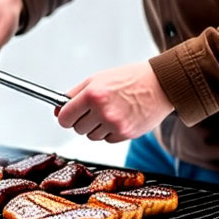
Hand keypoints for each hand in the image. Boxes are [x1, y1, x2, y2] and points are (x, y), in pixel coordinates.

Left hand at [57, 62, 173, 141]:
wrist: (160, 85)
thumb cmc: (129, 79)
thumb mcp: (97, 79)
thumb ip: (74, 95)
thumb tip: (58, 111)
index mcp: (93, 94)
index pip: (64, 117)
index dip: (65, 116)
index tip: (67, 115)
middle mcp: (103, 111)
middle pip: (77, 129)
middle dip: (81, 121)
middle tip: (94, 109)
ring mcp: (115, 124)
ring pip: (91, 136)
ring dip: (97, 127)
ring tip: (110, 111)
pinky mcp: (126, 134)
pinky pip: (107, 139)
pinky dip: (110, 132)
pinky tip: (120, 117)